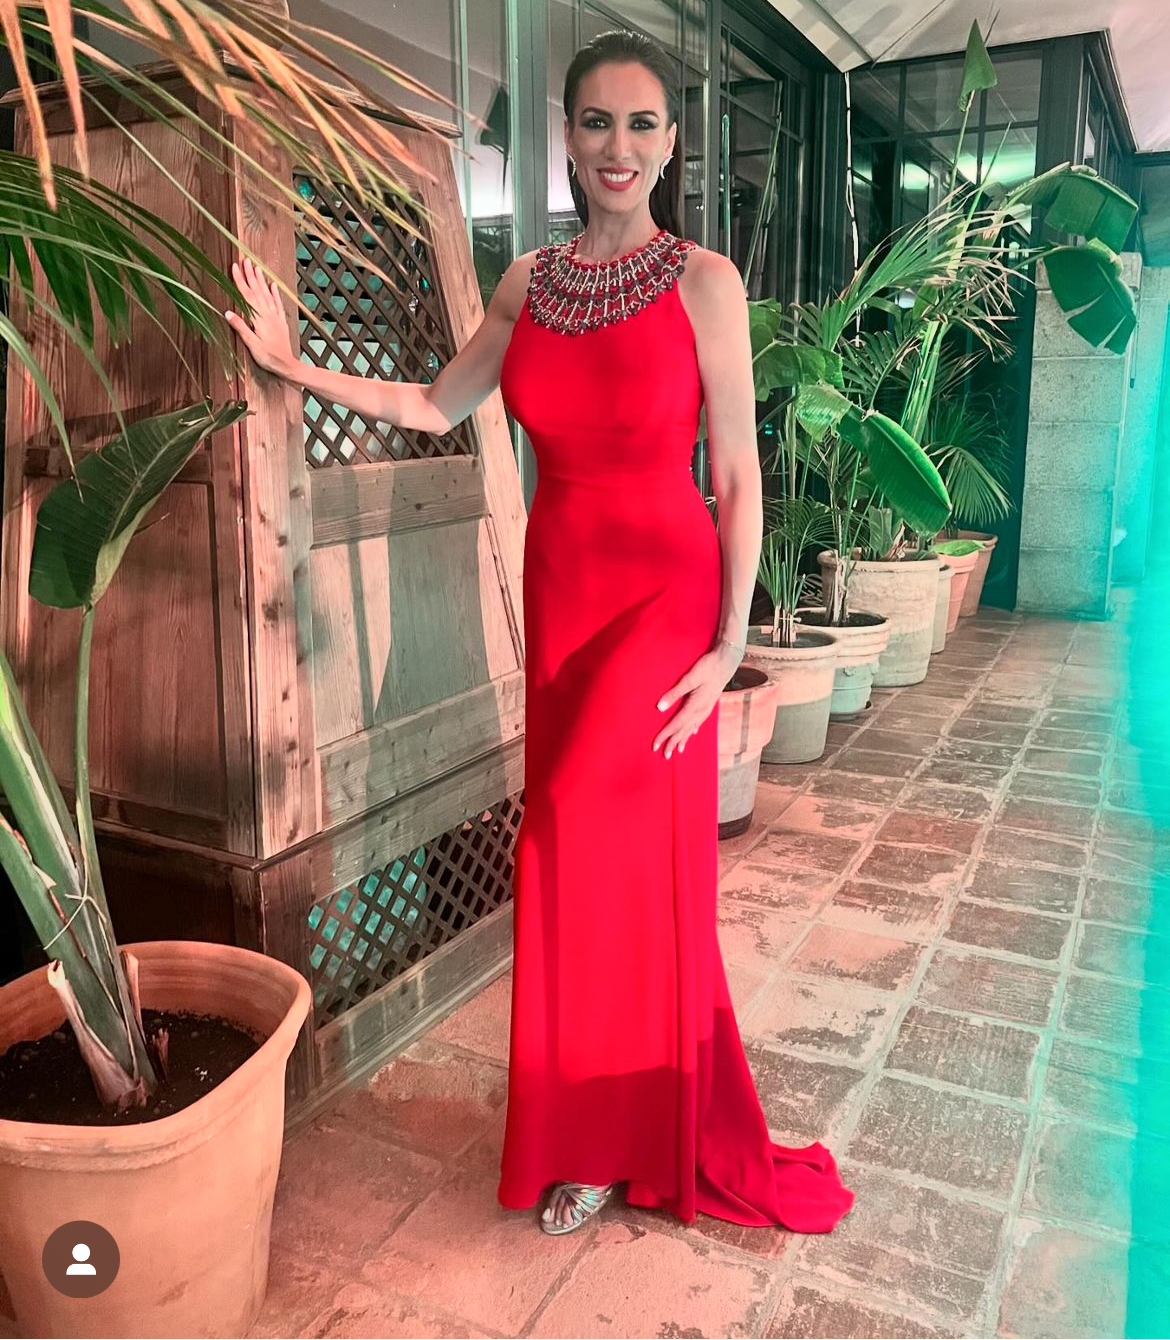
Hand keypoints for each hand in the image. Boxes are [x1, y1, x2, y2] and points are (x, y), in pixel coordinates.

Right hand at [223, 257, 295, 376]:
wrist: (288, 366)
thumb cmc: (269, 358)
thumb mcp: (252, 345)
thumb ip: (241, 328)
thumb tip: (227, 313)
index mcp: (259, 318)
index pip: (247, 295)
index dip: (240, 280)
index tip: (234, 267)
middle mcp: (268, 314)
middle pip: (257, 290)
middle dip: (250, 274)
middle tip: (245, 260)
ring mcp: (275, 317)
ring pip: (267, 294)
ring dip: (261, 280)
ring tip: (256, 267)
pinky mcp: (281, 322)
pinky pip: (277, 304)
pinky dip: (274, 293)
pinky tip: (272, 285)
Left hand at [653, 641, 741, 758]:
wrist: (727, 660)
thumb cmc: (708, 666)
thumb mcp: (690, 678)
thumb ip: (674, 693)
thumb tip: (659, 708)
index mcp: (695, 705)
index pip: (677, 724)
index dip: (665, 735)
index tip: (656, 745)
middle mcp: (702, 709)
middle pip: (685, 730)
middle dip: (674, 742)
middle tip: (665, 755)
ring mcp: (707, 707)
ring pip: (693, 727)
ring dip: (685, 738)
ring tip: (679, 749)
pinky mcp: (710, 702)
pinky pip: (701, 720)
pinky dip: (695, 728)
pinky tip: (694, 732)